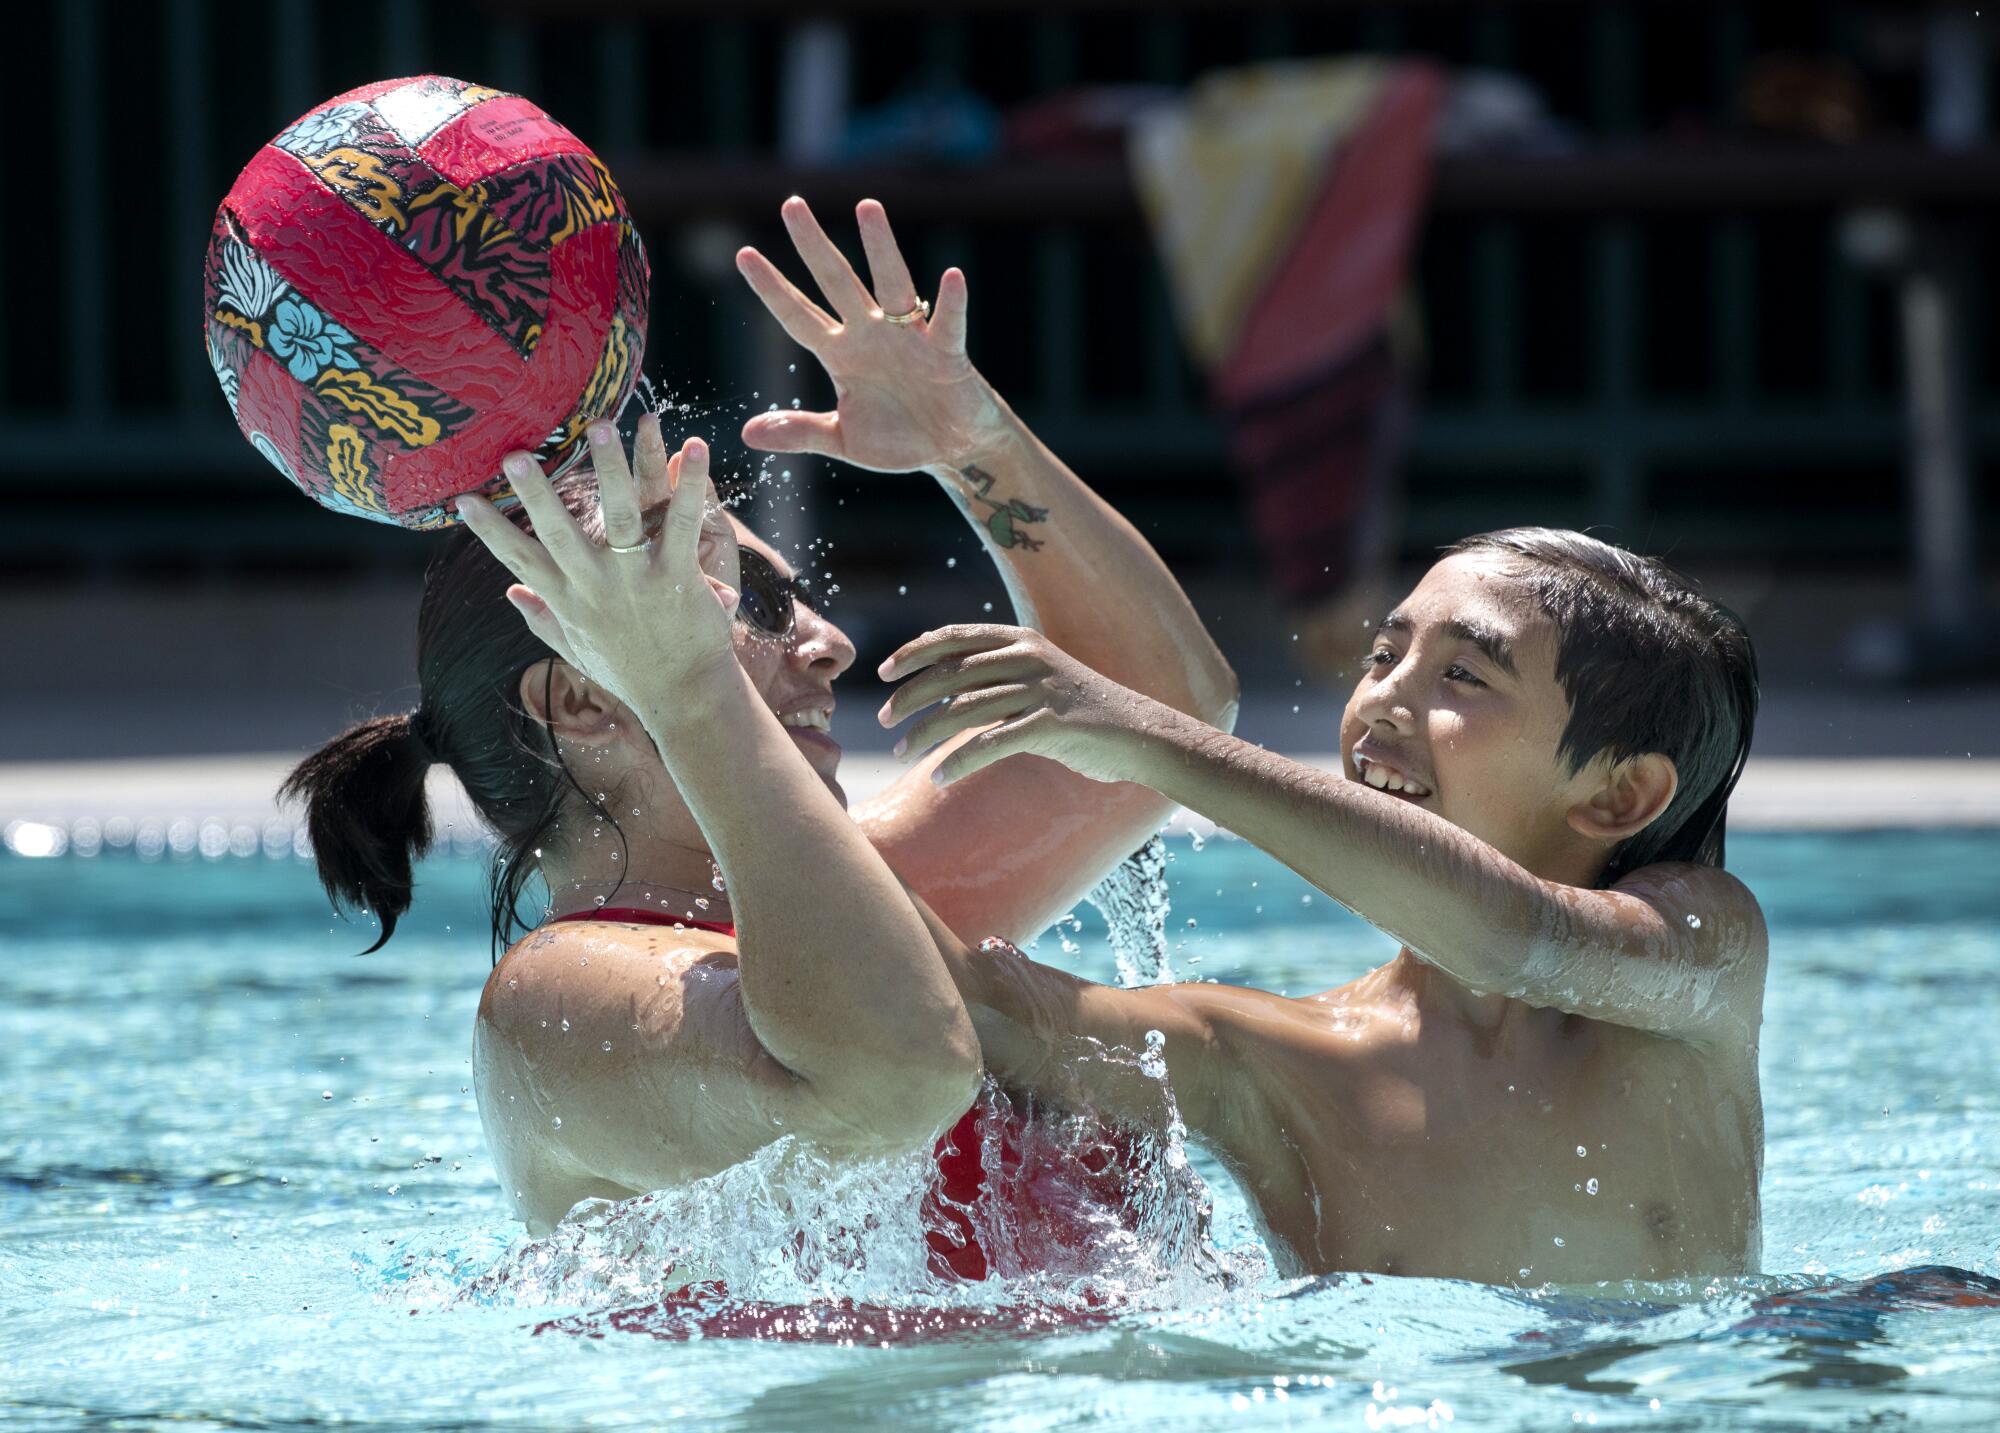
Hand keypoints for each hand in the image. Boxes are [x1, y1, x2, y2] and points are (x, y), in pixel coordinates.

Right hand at [454, 415, 739, 717]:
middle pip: (558, 532)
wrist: (684, 698)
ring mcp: (636, 579)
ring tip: (600, 426)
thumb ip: (542, 618)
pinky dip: (689, 482)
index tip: (459, 497)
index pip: (518, 559)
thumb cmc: (629, 671)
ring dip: (610, 468)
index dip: (488, 529)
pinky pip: (683, 521)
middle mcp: (596, 586)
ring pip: (618, 515)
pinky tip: (692, 447)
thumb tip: (509, 592)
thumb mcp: (576, 648)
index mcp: (568, 600)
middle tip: (513, 453)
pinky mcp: (677, 575)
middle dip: (535, 492)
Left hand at [736, 197, 1010, 473]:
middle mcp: (872, 336)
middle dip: (813, 245)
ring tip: (866, 207)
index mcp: (842, 354)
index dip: (773, 289)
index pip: (799, 315)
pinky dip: (952, 302)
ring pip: (891, 285)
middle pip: (837, 282)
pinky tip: (952, 277)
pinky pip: (948, 324)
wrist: (953, 450)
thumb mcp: (843, 439)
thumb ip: (800, 433)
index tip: (744, 255)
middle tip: (791, 204)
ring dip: (880, 248)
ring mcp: (910, 340)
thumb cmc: (900, 439)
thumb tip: (747, 434)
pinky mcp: (946, 354)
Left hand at [876, 625, 1154, 786]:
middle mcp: (1027, 658)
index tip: (883, 673)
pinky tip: (939, 779)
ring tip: (902, 753)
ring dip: (925, 733)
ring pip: (963, 709)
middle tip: (883, 720)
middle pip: (950, 674)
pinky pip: (991, 744)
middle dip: (909, 697)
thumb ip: (997, 675)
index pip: (954, 637)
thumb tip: (942, 688)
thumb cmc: (1080, 710)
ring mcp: (1040, 690)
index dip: (914, 652)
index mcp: (1020, 640)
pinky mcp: (1050, 725)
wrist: (1139, 733)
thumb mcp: (1038, 678)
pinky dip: (959, 763)